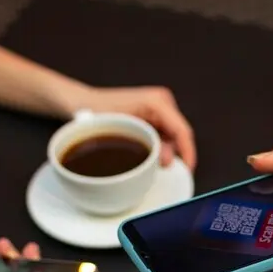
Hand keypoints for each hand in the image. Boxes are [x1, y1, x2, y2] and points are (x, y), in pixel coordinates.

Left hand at [78, 85, 196, 169]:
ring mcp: (159, 106)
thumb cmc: (97, 113)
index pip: (181, 130)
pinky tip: (147, 153)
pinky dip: (159, 146)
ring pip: (172, 136)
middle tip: (158, 168)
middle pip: (178, 134)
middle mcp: (162, 101)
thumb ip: (149, 146)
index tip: (187, 170)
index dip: (187, 152)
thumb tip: (167, 161)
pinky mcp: (154, 113)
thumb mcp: (124, 132)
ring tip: (146, 160)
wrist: (84, 103)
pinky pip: (164, 134)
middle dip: (173, 153)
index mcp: (157, 102)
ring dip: (164, 150)